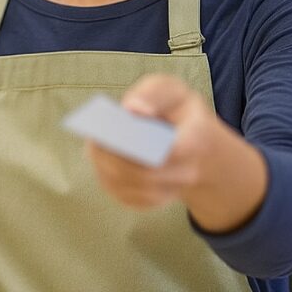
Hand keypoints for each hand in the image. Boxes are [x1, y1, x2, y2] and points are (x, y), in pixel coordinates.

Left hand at [86, 73, 267, 231]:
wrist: (196, 144)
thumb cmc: (177, 111)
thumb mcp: (171, 90)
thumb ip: (153, 94)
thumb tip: (130, 109)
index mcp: (197, 139)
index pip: (171, 150)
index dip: (141, 144)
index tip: (115, 130)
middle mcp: (188, 172)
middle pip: (146, 174)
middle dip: (115, 156)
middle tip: (95, 137)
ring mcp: (172, 190)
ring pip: (132, 189)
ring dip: (107, 168)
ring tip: (93, 145)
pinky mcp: (153, 200)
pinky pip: (126, 197)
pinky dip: (107, 179)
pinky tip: (99, 160)